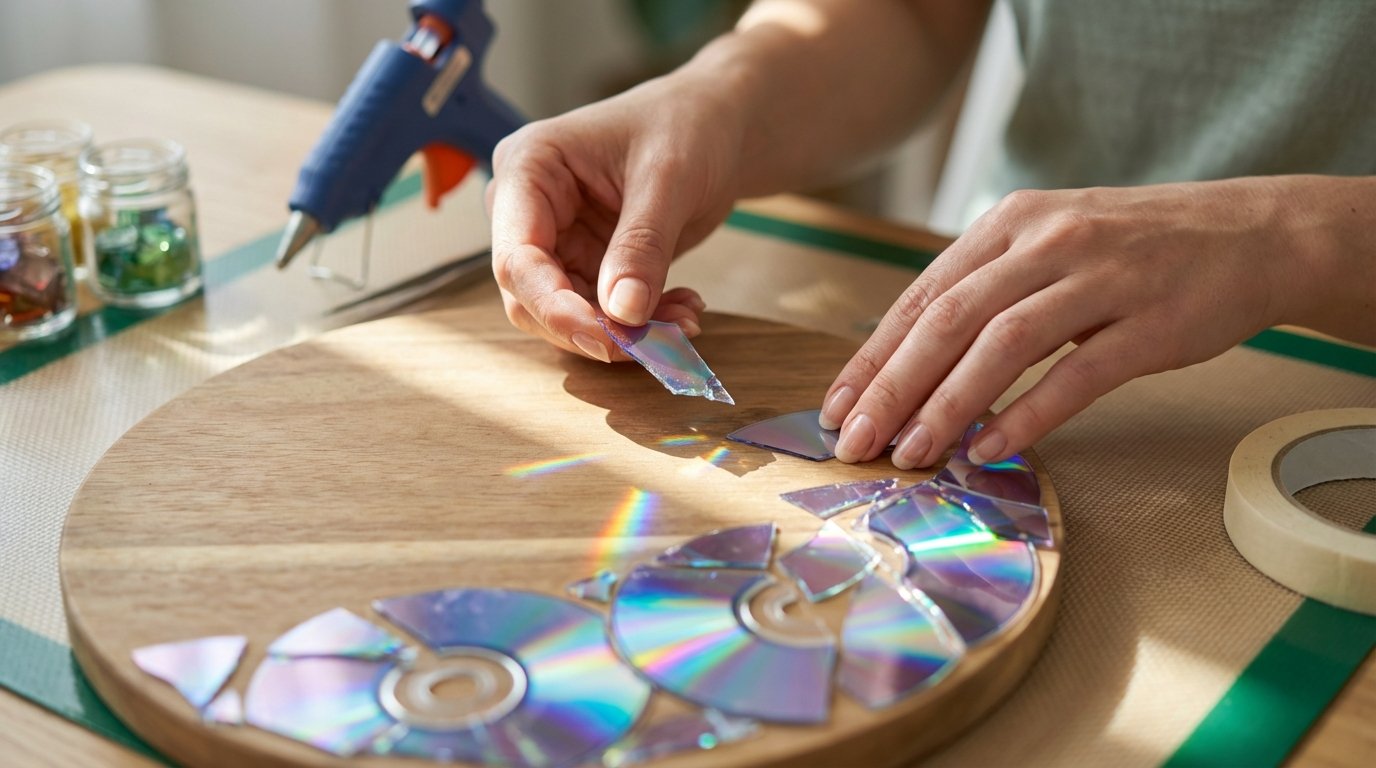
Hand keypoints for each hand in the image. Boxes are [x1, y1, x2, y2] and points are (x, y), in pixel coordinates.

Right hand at [487, 74, 742, 361]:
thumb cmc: (685, 125)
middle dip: (592, 328)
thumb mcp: (668, 179)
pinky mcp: (584, 264)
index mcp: (528, 168)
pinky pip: (599, 313)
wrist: (715, 124)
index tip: (608, 340)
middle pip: (532, 296)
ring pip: (566, 315)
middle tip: (657, 341)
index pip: (517, 256)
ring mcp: (555, 240)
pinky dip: (640, 323)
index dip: (555, 308)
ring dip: (624, 331)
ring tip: (685, 319)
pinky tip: (682, 311)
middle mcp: (528, 209)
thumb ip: (642, 246)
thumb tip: (624, 314)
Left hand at [819, 176, 1349, 468]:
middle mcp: (1048, 242)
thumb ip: (985, 290)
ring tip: (912, 453)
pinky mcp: (1150, 321)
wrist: (1251, 233)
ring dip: (948, 405)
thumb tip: (908, 362)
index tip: (837, 408)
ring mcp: (1100, 278)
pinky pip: (1076, 374)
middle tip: (857, 442)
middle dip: (893, 387)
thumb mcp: (1049, 244)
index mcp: (1011, 224)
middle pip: (949, 320)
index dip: (874, 357)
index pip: (923, 297)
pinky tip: (992, 450)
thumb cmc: (1133, 249)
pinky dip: (1028, 415)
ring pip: (1002, 345)